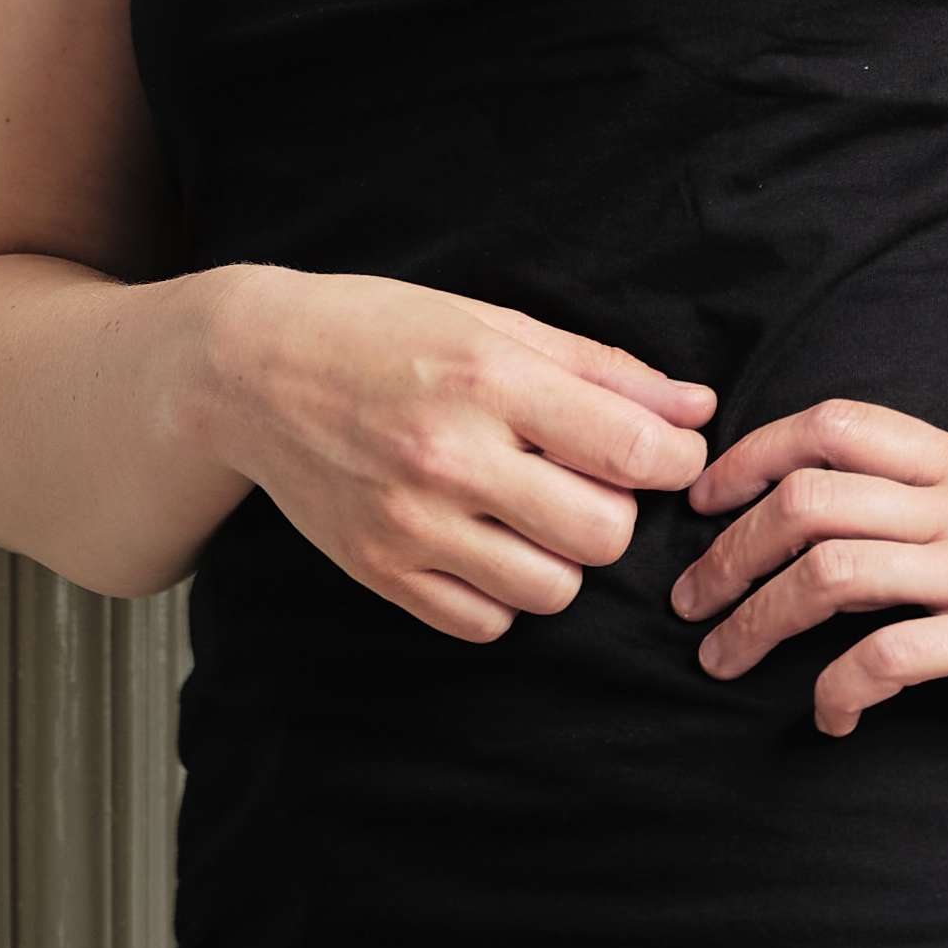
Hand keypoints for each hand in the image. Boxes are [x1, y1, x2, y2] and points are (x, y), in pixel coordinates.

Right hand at [186, 266, 715, 646]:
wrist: (250, 371)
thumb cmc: (379, 333)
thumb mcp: (490, 323)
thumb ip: (601, 369)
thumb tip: (697, 409)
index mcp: (486, 380)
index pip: (632, 450)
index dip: (676, 458)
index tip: (667, 452)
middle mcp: (448, 457)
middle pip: (604, 533)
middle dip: (614, 509)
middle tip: (583, 480)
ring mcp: (409, 523)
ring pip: (552, 591)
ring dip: (560, 557)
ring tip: (527, 514)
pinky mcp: (378, 570)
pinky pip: (486, 624)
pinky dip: (500, 595)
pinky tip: (479, 543)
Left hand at [667, 403, 947, 738]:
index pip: (835, 423)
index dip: (752, 451)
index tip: (704, 497)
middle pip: (807, 494)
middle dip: (728, 547)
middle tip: (691, 600)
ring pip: (830, 569)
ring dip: (757, 617)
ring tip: (724, 660)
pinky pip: (892, 655)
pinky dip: (840, 688)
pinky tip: (829, 718)